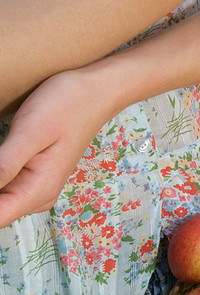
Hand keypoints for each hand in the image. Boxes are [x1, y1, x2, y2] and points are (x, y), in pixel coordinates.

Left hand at [0, 71, 112, 228]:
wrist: (94, 93)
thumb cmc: (66, 106)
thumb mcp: (31, 132)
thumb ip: (5, 165)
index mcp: (38, 190)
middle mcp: (38, 196)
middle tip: (0, 152)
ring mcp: (37, 188)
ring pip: (0, 201)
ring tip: (3, 148)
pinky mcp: (33, 177)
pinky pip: (5, 188)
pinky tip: (0, 159)